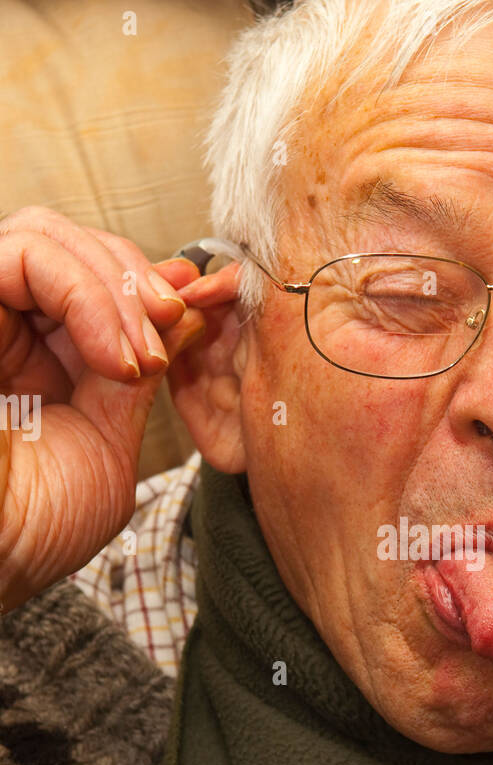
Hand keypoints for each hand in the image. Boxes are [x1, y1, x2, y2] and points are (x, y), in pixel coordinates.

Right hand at [0, 207, 205, 612]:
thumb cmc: (37, 527)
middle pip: (67, 242)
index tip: (198, 311)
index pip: (88, 276)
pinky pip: (22, 254)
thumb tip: (183, 305)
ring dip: (116, 288)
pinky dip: (85, 292)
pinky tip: (116, 356)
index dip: (148, 282)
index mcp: (31, 357)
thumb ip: (137, 370)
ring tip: (143, 356)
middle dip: (136, 280)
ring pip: (45, 237)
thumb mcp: (109, 440)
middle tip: (173, 329)